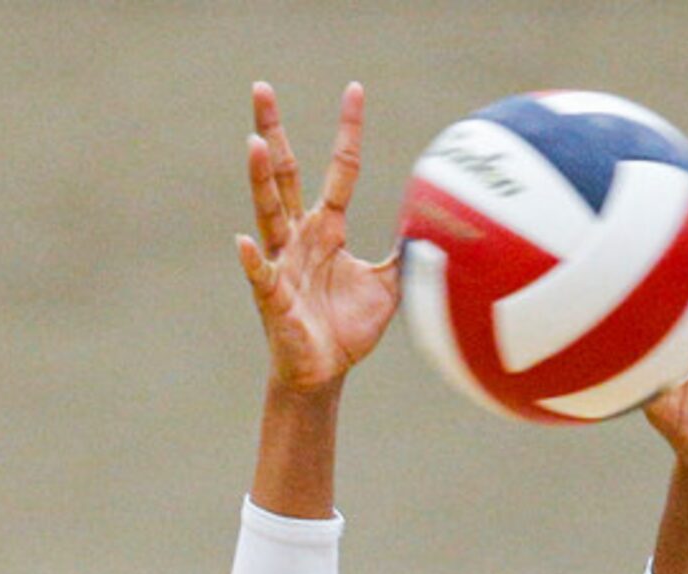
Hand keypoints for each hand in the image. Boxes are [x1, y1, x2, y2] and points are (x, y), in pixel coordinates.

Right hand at [235, 81, 399, 393]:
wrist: (325, 372)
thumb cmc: (349, 327)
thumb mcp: (391, 287)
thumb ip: (409, 256)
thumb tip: (440, 232)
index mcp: (328, 227)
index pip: (340, 168)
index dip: (348, 131)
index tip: (354, 90)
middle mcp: (300, 235)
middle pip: (285, 173)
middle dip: (272, 130)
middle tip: (261, 87)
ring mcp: (283, 262)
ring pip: (268, 210)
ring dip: (259, 178)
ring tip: (253, 143)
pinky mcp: (273, 296)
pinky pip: (262, 275)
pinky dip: (254, 259)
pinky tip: (246, 242)